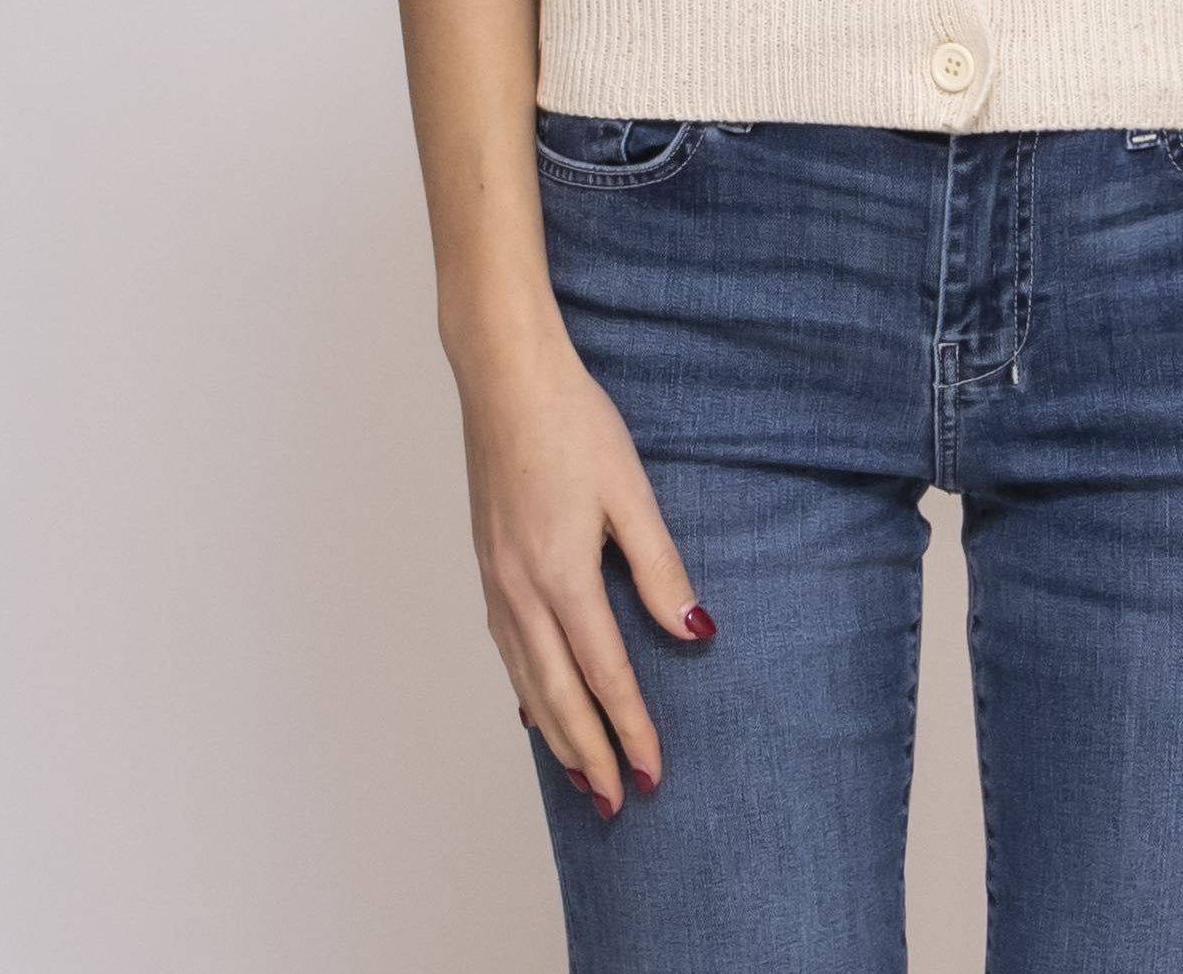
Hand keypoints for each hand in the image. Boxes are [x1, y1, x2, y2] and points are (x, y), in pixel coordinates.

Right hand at [454, 326, 713, 812]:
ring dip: (554, 732)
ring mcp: (497, 579)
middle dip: (589, 753)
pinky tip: (534, 703)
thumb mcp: (631, 492)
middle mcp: (521, 590)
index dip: (630, 728)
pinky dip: (524, 688)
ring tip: (578, 775)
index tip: (651, 773)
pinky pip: (506, 646)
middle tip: (615, 803)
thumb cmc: (573, 423)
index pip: (604, 674)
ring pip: (525, 678)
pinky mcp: (488, 562)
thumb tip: (694, 631)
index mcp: (561, 576)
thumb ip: (659, 567)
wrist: (505, 379)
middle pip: (557, 695)